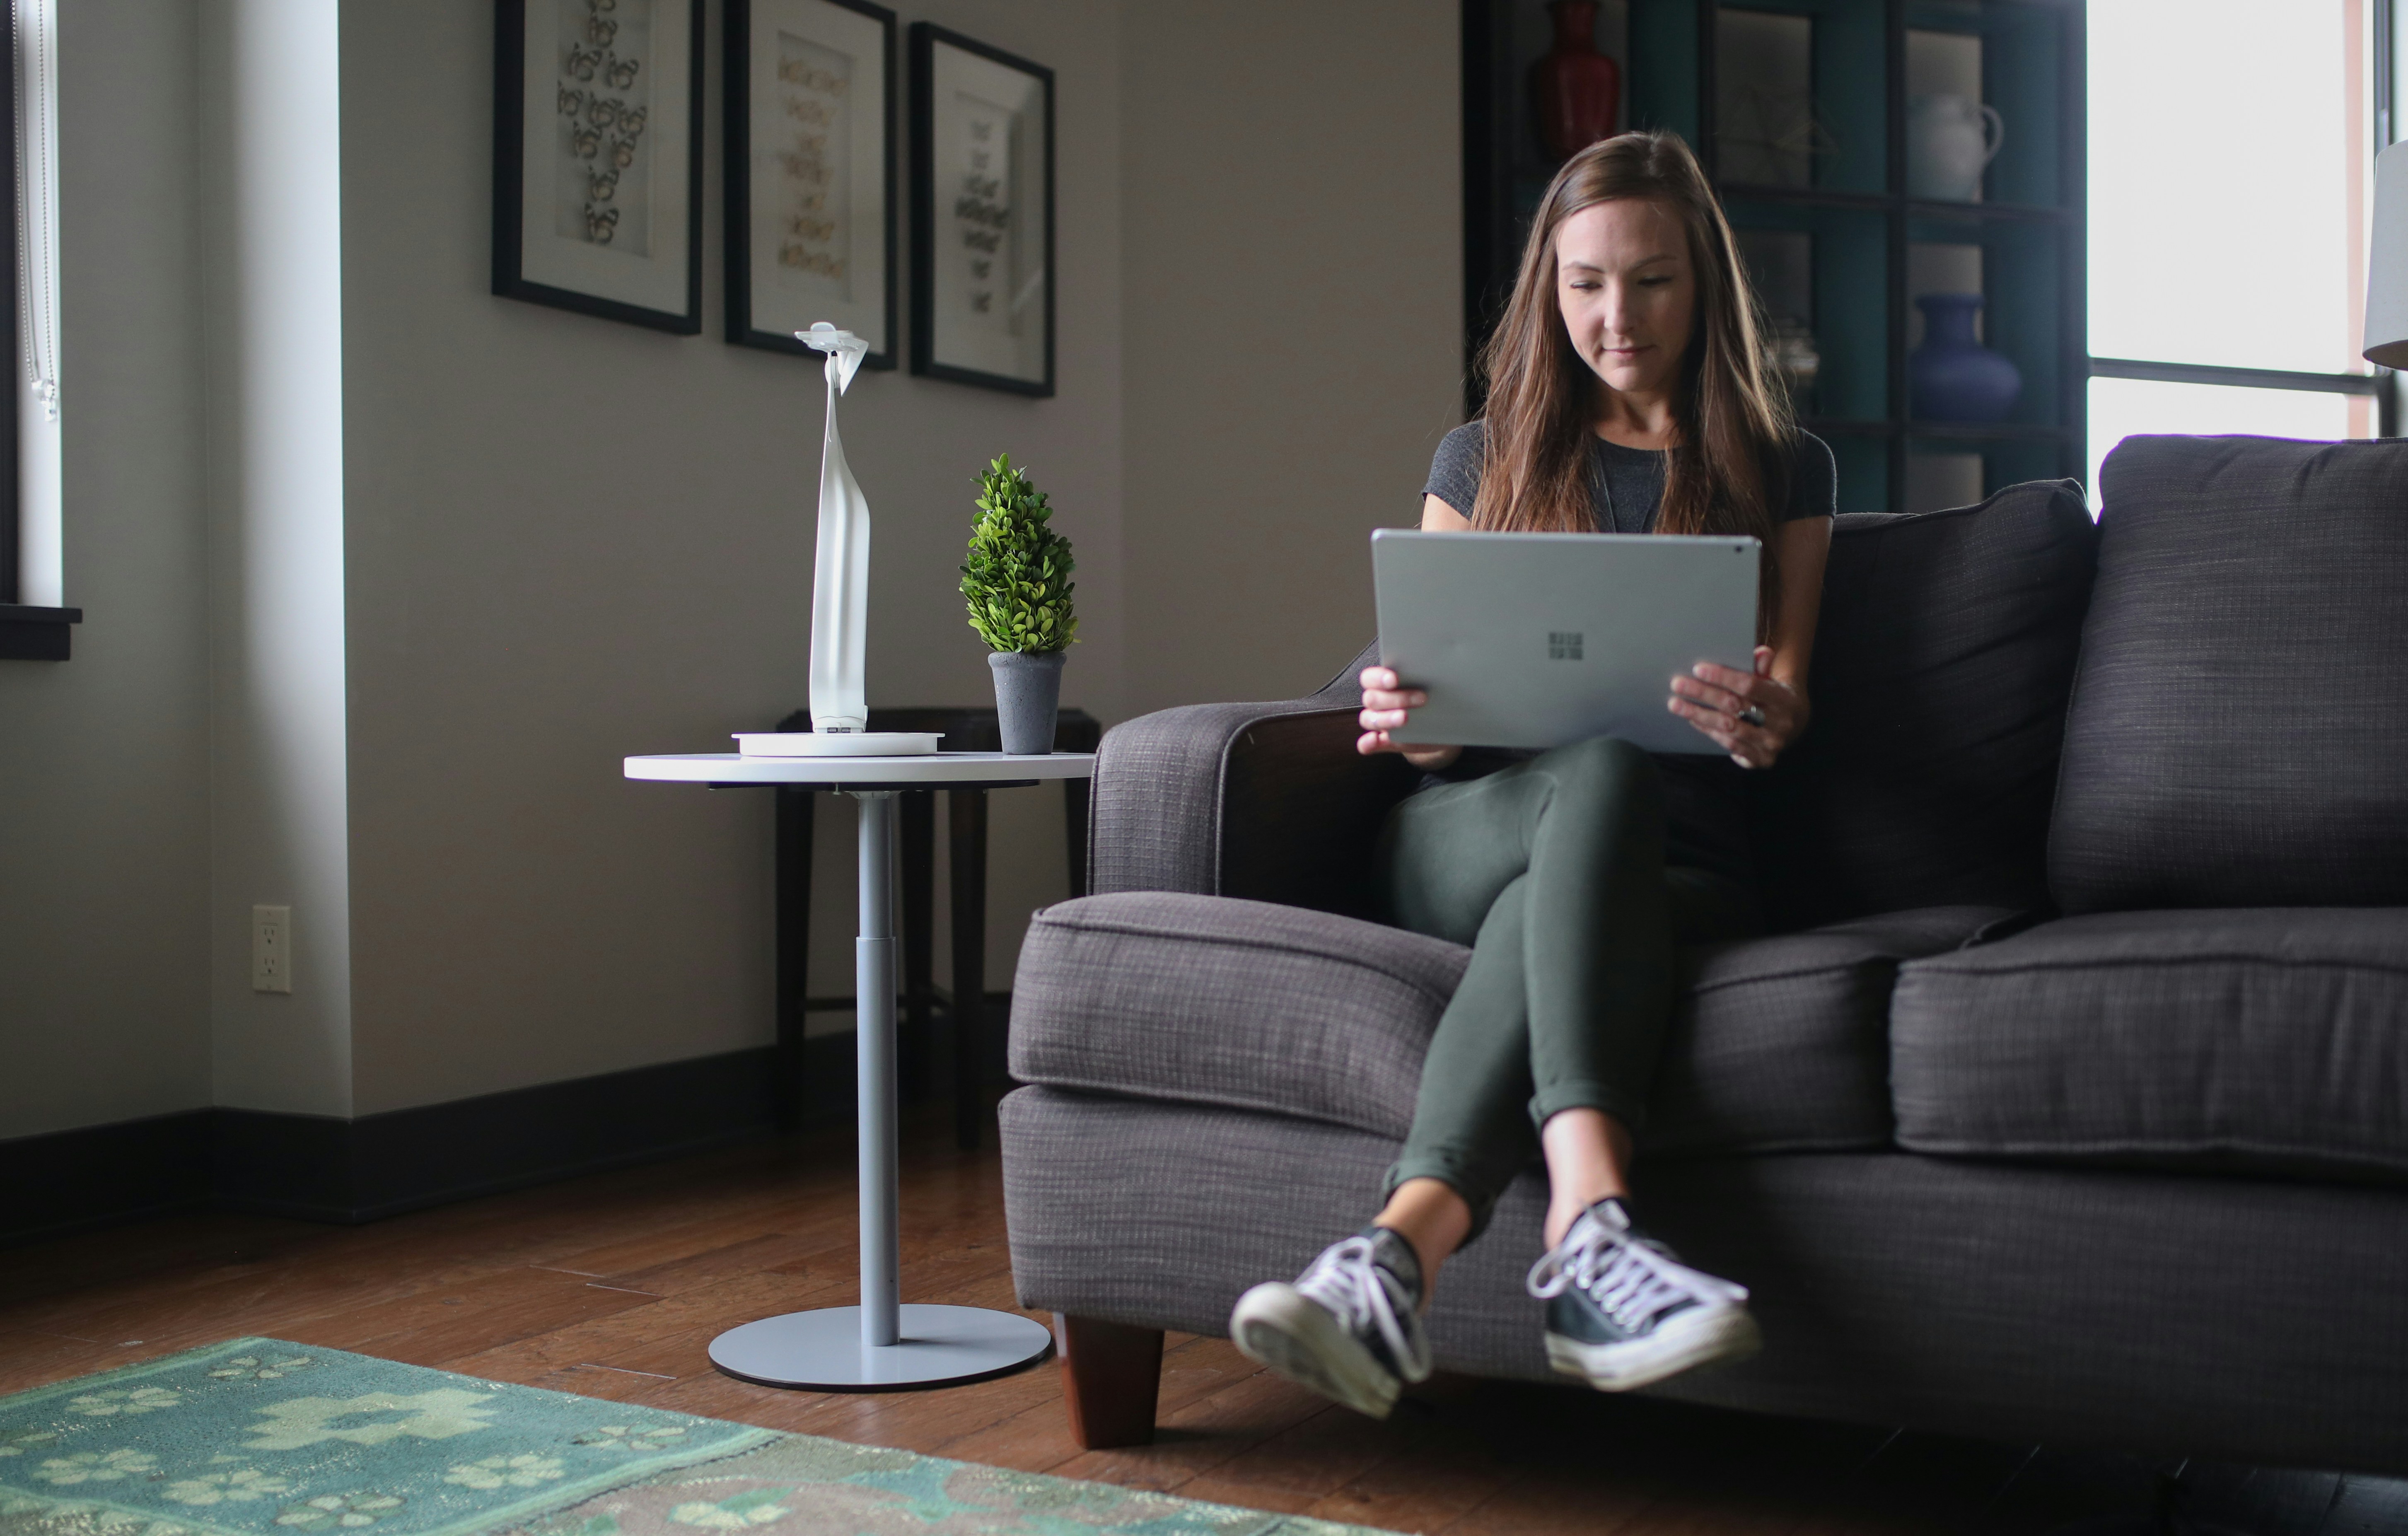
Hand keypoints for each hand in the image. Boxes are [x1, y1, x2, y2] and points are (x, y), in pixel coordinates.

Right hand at [1358, 667, 1461, 769]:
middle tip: (1422, 698)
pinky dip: (1367, 743)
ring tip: (1405, 718)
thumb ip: (1427, 676)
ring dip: (1385, 719)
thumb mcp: (1435, 686)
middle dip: (1396, 699)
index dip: (1378, 678)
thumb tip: (1437, 666)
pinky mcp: (1384, 742)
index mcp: (1383, 683)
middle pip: (1372, 699)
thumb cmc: (1436, 700)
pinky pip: (1366, 744)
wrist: (1444, 726)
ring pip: (1368, 719)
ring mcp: (1379, 722)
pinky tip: (1376, 739)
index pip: (1369, 678)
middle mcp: (1377, 702)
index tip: (1394, 679)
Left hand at [1668, 646, 1807, 769]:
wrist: (1795, 727)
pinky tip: (1693, 719)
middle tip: (1678, 684)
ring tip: (1676, 704)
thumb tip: (1761, 652)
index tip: (1698, 669)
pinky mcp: (1761, 759)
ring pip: (1728, 728)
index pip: (1750, 685)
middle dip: (1703, 693)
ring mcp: (1771, 744)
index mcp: (1785, 699)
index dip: (1723, 677)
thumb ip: (1764, 667)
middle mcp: (1780, 724)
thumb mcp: (1773, 681)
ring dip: (1699, 715)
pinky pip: (1729, 745)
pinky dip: (1709, 731)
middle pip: (1734, 706)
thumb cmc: (1774, 698)